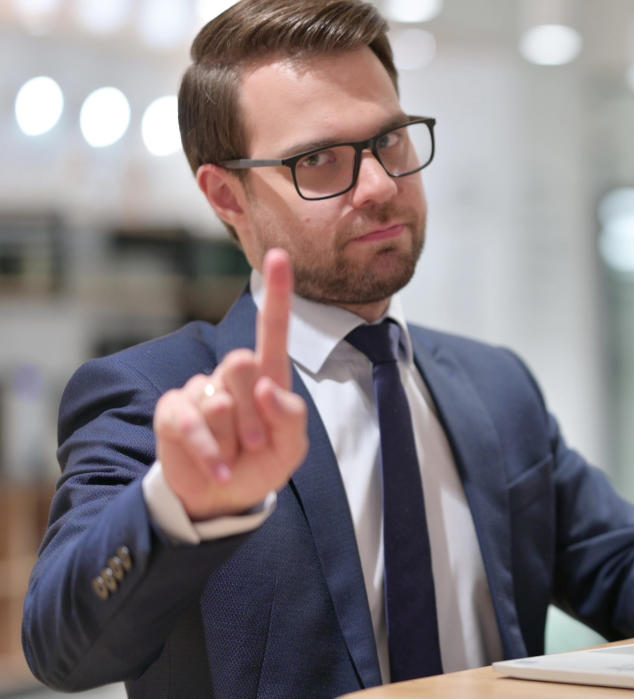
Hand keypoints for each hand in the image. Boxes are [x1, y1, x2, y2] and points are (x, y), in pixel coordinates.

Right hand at [153, 248, 307, 520]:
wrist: (223, 498)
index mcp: (267, 377)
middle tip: (255, 441)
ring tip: (232, 453)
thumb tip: (267, 389)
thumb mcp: (290, 449)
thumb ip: (291, 419)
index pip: (273, 330)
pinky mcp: (172, 411)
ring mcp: (199, 390)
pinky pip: (191, 424)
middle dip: (254, 414)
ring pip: (218, 402)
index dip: (277, 293)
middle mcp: (231, 376)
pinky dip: (209, 452)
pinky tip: (218, 467)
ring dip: (233, 438)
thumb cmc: (260, 465)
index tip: (279, 255)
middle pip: (241, 364)